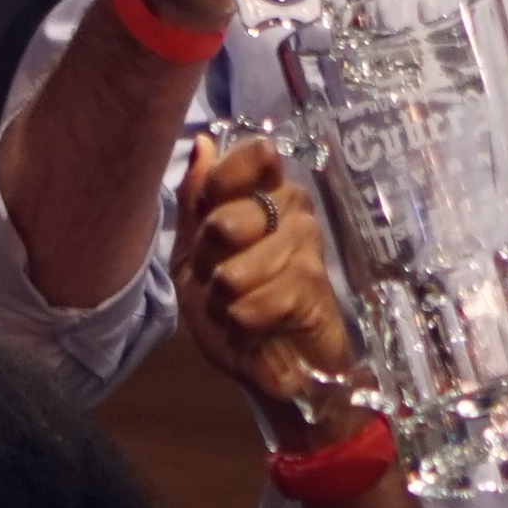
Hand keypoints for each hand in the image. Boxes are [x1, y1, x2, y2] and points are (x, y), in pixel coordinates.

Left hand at [171, 133, 358, 432]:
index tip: (211, 212)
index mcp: (266, 192)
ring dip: (222, 302)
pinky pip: (249, 306)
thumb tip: (203, 143)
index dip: (222, 182)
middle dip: (207, 263)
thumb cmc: (238, 303)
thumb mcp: (197, 251)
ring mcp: (306, 247)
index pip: (254, 155)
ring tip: (239, 308)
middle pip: (224, 222)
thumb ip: (197, 199)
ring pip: (231, 273)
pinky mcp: (311, 289)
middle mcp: (294, 210)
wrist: (274, 364)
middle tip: (221, 280)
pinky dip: (239, 326)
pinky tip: (255, 329)